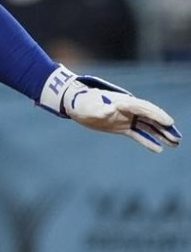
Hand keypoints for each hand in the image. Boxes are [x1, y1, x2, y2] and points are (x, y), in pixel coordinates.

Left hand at [39, 66, 181, 152]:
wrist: (73, 104)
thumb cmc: (82, 104)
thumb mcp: (90, 107)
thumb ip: (101, 109)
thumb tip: (111, 109)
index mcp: (122, 102)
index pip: (143, 108)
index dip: (156, 115)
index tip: (169, 122)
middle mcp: (127, 109)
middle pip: (150, 117)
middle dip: (164, 126)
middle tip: (177, 136)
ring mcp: (126, 118)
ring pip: (147, 126)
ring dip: (161, 134)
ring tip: (175, 143)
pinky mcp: (121, 126)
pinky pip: (138, 134)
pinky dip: (148, 141)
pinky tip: (159, 149)